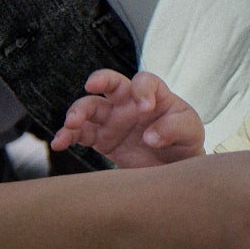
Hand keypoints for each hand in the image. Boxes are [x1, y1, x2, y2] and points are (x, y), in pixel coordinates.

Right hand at [51, 69, 204, 166]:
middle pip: (109, 83)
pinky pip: (80, 134)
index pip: (144, 81)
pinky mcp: (101, 139)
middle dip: (98, 80)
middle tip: (90, 86)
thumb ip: (174, 128)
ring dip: (77, 111)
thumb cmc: (184, 142)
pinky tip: (59, 142)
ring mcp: (113, 119)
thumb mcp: (190, 132)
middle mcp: (129, 102)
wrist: (174, 168)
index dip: (142, 90)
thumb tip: (150, 136)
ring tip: (71, 123)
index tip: (146, 108)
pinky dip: (67, 136)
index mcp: (154, 94)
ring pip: (90, 107)